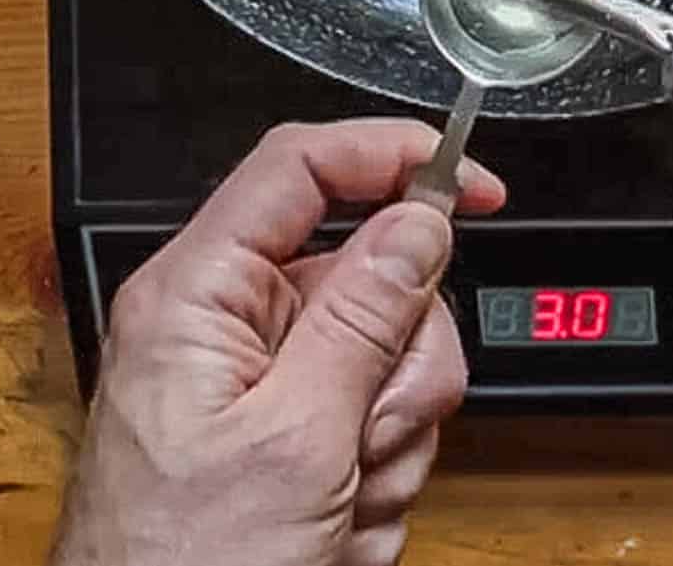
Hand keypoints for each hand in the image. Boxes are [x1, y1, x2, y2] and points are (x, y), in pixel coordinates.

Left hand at [50, 118, 505, 565]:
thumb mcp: (294, 440)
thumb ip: (364, 316)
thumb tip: (420, 218)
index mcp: (200, 293)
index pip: (302, 166)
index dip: (392, 154)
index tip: (473, 183)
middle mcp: (230, 323)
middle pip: (368, 269)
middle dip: (401, 353)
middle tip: (373, 425)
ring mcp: (264, 381)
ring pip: (390, 347)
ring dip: (394, 426)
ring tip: (347, 492)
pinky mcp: (291, 430)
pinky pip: (379, 411)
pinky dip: (382, 468)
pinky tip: (341, 518)